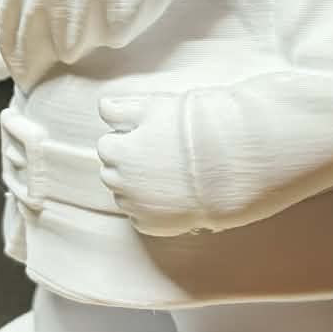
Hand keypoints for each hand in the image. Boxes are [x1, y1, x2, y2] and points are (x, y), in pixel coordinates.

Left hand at [96, 93, 203, 236]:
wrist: (228, 164)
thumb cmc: (194, 131)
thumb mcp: (156, 106)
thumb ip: (123, 108)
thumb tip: (104, 108)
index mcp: (120, 153)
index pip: (106, 145)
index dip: (126, 138)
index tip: (146, 136)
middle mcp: (123, 184)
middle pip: (111, 172)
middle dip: (127, 163)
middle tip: (155, 154)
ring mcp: (138, 207)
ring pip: (123, 196)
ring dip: (134, 186)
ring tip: (164, 174)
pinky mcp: (153, 225)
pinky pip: (139, 216)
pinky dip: (148, 207)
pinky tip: (169, 193)